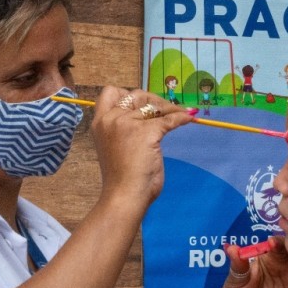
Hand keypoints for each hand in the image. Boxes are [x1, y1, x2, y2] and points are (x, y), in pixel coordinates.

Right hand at [91, 87, 191, 211]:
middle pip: (136, 95)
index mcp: (99, 122)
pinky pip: (168, 120)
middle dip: (153, 100)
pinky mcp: (146, 132)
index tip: (142, 105)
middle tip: (166, 111)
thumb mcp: (116, 146)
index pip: (110, 92)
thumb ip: (125, 129)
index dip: (128, 94)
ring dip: (169, 108)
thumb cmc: (120, 178)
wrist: (123, 196)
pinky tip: (189, 119)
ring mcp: (127, 124)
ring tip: (181, 114)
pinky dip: (181, 118)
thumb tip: (151, 115)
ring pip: (153, 105)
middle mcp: (111, 119)